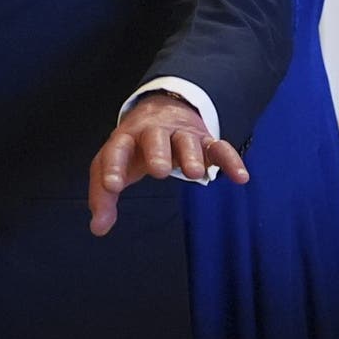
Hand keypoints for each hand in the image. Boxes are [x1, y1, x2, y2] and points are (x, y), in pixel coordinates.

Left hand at [88, 92, 247, 236]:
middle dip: (158, 152)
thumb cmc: (133, 148)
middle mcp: (154, 133)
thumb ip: (103, 197)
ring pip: (187, 141)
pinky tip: (240, 177)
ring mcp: (181, 135)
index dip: (113, 166)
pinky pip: (219, 148)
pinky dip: (230, 160)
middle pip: (155, 138)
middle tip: (160, 170)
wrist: (162, 110)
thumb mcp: (112, 166)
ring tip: (196, 174)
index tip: (112, 186)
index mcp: (127, 138)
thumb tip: (98, 228)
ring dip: (192, 155)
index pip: (116, 149)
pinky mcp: (205, 141)